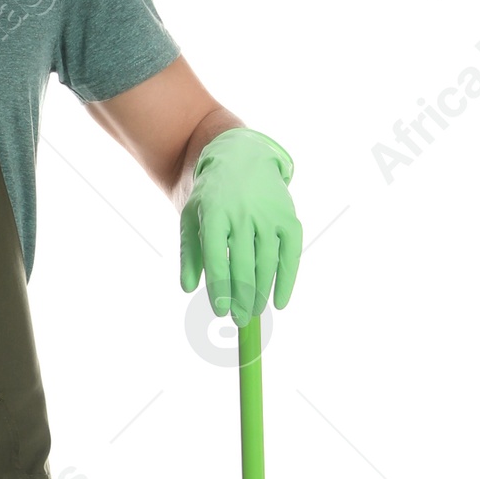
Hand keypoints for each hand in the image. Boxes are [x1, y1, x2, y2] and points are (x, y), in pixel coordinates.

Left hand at [179, 127, 301, 324]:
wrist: (241, 159)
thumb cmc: (211, 196)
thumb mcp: (191, 218)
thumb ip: (189, 254)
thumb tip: (188, 289)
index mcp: (214, 215)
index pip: (217, 261)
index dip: (220, 290)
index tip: (221, 311)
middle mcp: (243, 214)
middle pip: (244, 267)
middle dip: (242, 299)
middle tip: (239, 320)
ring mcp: (268, 215)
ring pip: (267, 264)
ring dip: (262, 294)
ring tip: (253, 313)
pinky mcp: (288, 218)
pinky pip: (291, 255)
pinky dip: (287, 281)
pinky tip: (279, 302)